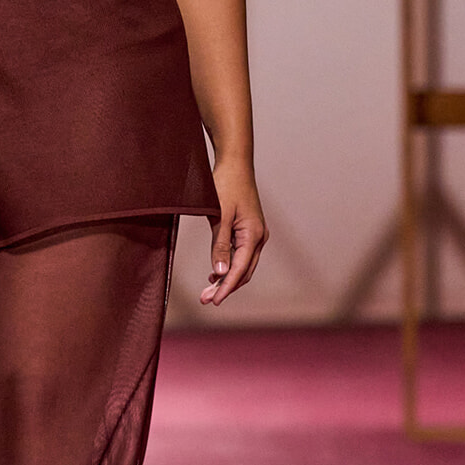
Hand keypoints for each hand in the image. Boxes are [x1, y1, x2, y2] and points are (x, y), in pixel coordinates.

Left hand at [201, 157, 267, 305]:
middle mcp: (259, 237)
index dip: (226, 288)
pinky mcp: (250, 230)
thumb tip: (221, 273)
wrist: (235, 163)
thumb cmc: (226, 185)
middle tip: (205, 299)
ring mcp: (256, 234)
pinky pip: (242, 255)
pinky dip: (230, 266)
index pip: (240, 270)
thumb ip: (220, 245)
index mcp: (254, 235)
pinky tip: (216, 273)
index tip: (212, 301)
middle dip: (226, 287)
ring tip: (208, 290)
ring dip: (227, 279)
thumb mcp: (219, 215)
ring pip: (243, 265)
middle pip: (244, 272)